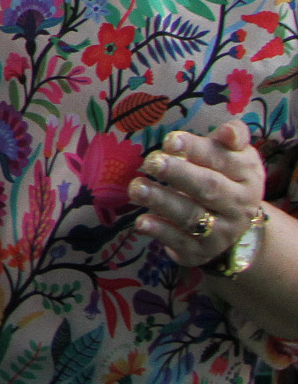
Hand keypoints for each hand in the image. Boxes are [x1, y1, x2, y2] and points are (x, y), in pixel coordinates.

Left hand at [132, 122, 268, 267]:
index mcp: (246, 176)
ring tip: (137, 188)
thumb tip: (230, 132)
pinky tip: (142, 222)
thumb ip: (233, 137)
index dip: (196, 149)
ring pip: (191, 216)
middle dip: (179, 174)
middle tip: (151, 162)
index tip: (170, 141)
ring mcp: (221, 232)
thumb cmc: (225, 176)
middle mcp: (238, 206)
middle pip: (208, 188)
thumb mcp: (235, 155)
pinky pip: (180, 242)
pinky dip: (160, 232)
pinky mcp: (201, 252)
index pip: (222, 159)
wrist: (235, 225)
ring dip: (162, 201)